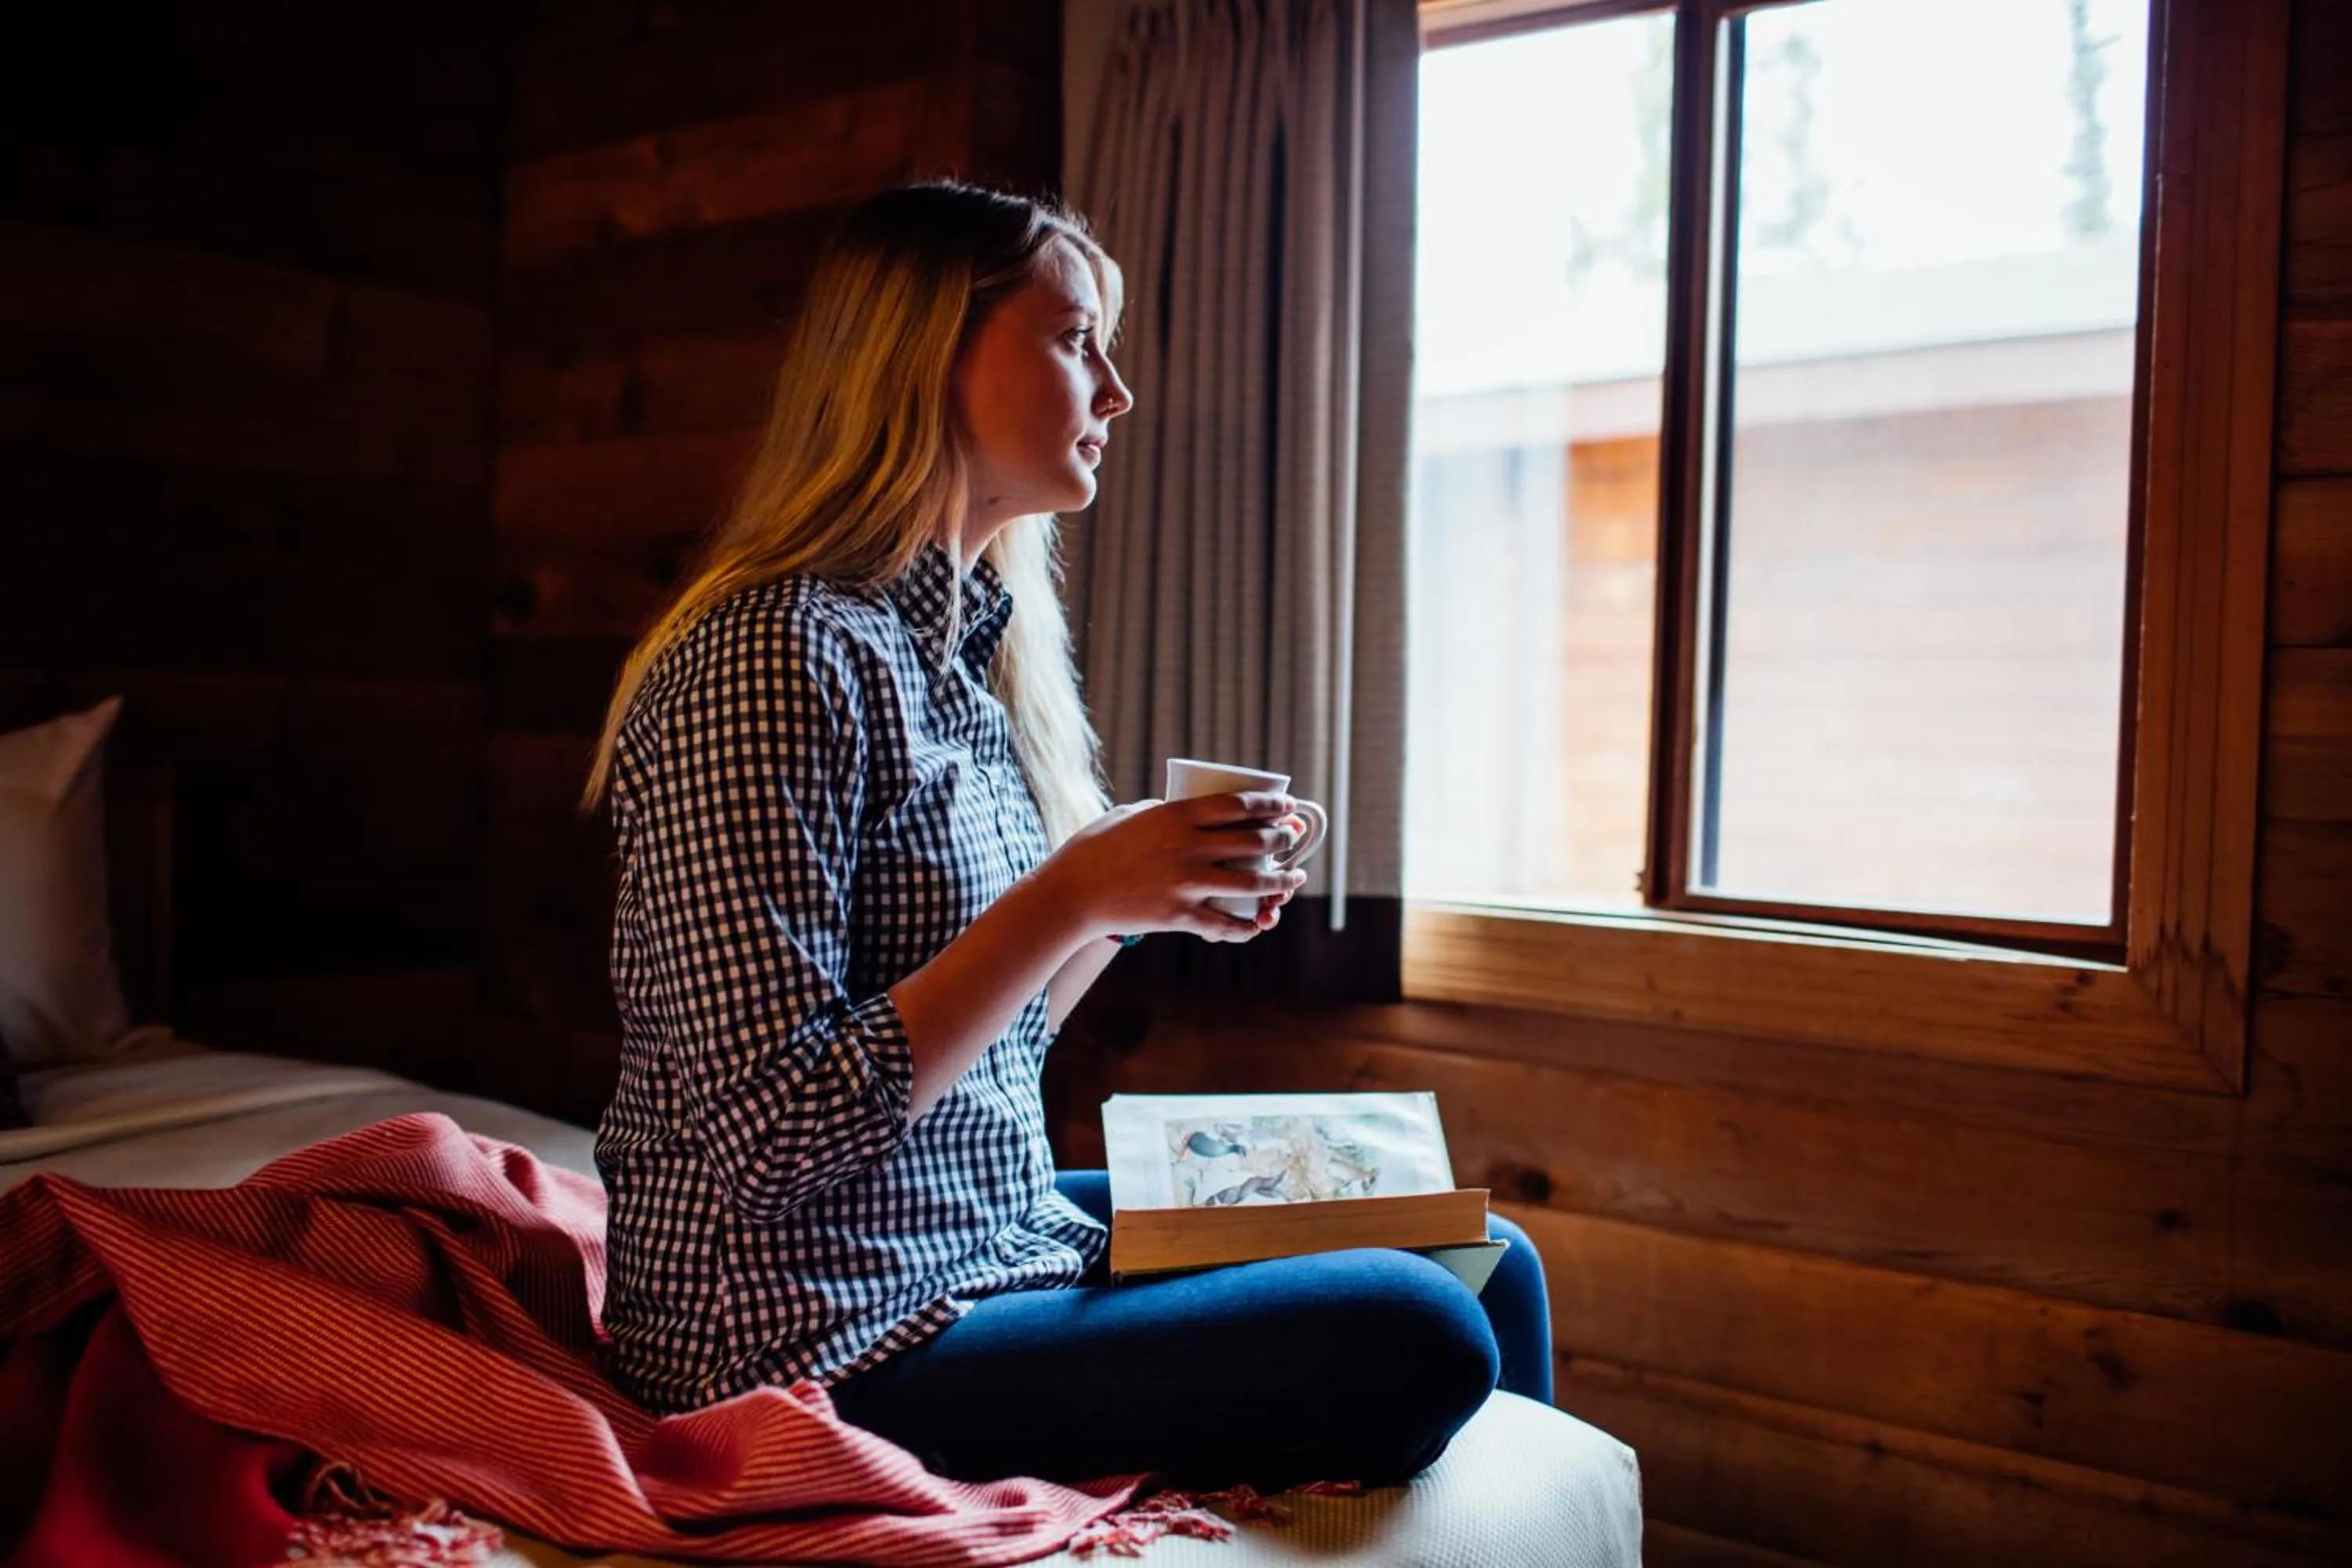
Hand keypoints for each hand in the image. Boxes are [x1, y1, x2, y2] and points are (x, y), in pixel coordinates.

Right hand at [1040, 791, 1309, 942]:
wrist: (1071, 894)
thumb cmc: (1095, 849)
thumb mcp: (1131, 815)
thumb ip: (1166, 812)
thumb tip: (1191, 813)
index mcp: (1176, 816)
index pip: (1238, 806)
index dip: (1271, 806)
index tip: (1289, 806)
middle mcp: (1188, 848)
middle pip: (1252, 842)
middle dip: (1281, 840)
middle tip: (1291, 840)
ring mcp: (1186, 884)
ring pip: (1251, 883)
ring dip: (1280, 882)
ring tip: (1293, 880)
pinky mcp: (1179, 916)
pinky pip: (1224, 924)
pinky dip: (1245, 926)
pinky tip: (1258, 924)